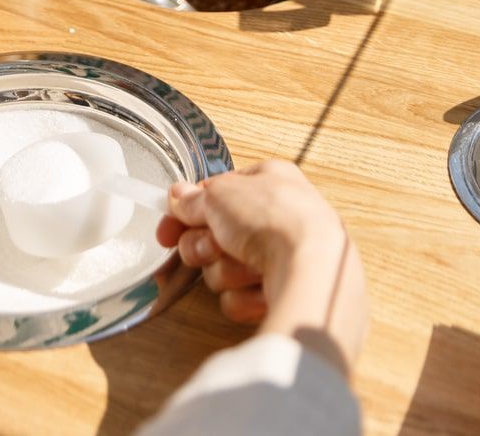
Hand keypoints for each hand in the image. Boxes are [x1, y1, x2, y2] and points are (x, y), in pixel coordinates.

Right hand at [157, 160, 366, 377]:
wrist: (312, 271)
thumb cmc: (275, 220)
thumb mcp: (221, 195)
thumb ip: (194, 198)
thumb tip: (177, 197)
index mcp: (269, 181)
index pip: (216, 195)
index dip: (186, 213)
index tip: (167, 231)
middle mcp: (278, 217)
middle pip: (217, 235)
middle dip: (205, 246)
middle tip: (210, 247)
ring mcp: (284, 258)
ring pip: (227, 268)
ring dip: (227, 270)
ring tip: (244, 266)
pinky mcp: (285, 294)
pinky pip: (244, 298)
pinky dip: (245, 297)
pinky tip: (261, 290)